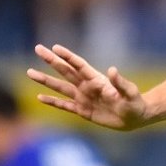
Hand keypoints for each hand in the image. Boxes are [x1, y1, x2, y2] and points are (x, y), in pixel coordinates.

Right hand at [27, 44, 148, 130]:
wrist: (135, 118)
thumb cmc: (135, 103)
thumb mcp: (130, 92)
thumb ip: (120, 82)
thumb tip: (112, 70)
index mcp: (97, 80)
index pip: (79, 65)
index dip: (67, 56)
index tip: (55, 47)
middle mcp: (87, 86)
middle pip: (65, 71)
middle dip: (52, 60)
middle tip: (38, 49)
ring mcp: (83, 98)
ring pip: (60, 87)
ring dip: (45, 80)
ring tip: (30, 72)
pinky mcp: (82, 110)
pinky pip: (64, 105)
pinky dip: (52, 102)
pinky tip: (40, 97)